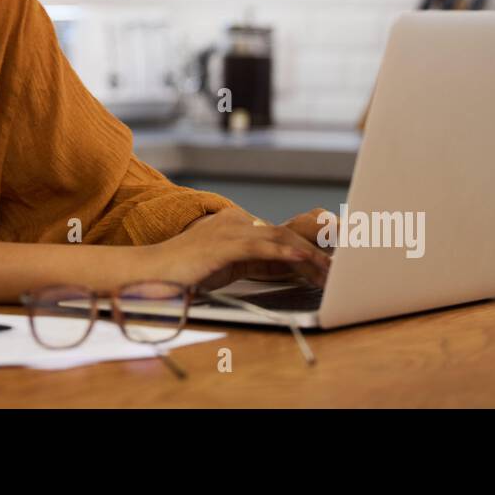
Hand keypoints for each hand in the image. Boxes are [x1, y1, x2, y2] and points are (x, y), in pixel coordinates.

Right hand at [143, 208, 329, 291]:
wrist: (150, 273)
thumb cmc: (186, 273)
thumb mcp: (229, 265)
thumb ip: (257, 262)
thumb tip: (293, 268)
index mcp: (238, 224)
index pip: (283, 234)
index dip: (312, 246)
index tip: (335, 261)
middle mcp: (236, 221)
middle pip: (287, 234)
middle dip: (318, 250)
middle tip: (343, 268)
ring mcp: (229, 231)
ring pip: (279, 240)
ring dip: (310, 257)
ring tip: (331, 272)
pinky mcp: (222, 245)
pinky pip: (260, 248)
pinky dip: (284, 254)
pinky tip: (303, 261)